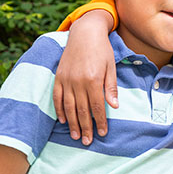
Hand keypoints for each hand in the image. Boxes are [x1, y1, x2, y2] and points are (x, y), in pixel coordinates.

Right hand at [52, 9, 116, 144]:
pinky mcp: (58, 77)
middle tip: (88, 141)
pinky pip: (57, 97)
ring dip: (72, 123)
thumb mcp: (110, 66)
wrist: (84, 32)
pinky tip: (63, 120)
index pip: (97, 106)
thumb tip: (115, 106)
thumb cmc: (101, 49)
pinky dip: (60, 110)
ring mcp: (66, 80)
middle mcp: (78, 81)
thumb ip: (110, 87)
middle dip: (86, 127)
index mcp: (93, 79)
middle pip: (82, 110)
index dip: (100, 121)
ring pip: (69, 107)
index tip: (102, 132)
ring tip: (76, 136)